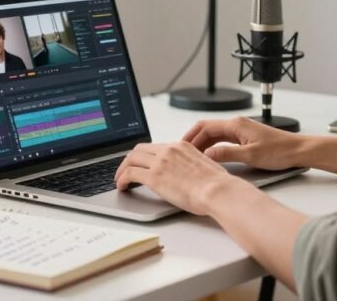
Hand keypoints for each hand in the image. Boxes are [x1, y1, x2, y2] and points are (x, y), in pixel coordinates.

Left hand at [114, 141, 245, 215]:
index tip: (141, 163)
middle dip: (130, 159)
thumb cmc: (217, 184)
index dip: (145, 156)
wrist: (217, 191)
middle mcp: (169, 150)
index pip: (156, 147)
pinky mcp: (154, 177)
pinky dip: (121, 179)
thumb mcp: (205, 166)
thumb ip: (192, 165)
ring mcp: (160, 162)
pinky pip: (129, 174)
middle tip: (125, 170)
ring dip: (122, 169)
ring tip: (119, 179)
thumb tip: (189, 174)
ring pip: (131, 159)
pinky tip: (122, 187)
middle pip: (139, 149)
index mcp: (181, 146)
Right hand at [183, 116, 303, 170]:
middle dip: (193, 139)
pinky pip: (223, 139)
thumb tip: (207, 155)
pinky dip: (213, 146)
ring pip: (215, 134)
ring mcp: (241, 130)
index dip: (191, 137)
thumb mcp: (250, 156)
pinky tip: (210, 157)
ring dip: (203, 144)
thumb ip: (227, 154)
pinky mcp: (245, 137)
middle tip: (182, 153)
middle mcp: (236, 124)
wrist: (298, 150)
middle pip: (207, 129)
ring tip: (193, 157)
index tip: (181, 148)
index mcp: (236, 125)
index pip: (205, 127)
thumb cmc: (279, 151)